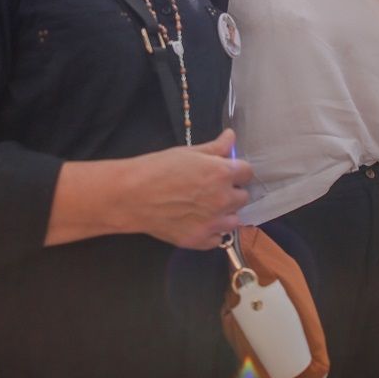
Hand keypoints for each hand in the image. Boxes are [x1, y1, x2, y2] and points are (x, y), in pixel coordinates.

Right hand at [126, 130, 253, 249]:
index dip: (237, 170)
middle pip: (243, 197)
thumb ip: (215, 147)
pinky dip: (212, 232)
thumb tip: (231, 137)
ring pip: (234, 220)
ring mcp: (213, 223)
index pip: (247, 172)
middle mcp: (223, 200)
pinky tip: (198, 222)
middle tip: (212, 188)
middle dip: (231, 191)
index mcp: (222, 174)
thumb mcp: (188, 152)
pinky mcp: (200, 241)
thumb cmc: (157, 168)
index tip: (226, 170)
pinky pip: (218, 238)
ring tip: (206, 207)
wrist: (131, 196)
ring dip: (225, 213)